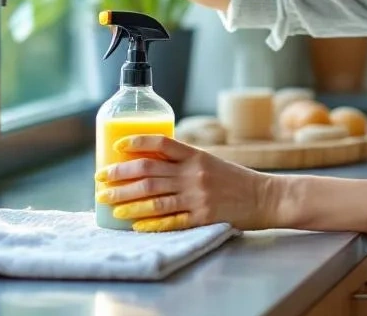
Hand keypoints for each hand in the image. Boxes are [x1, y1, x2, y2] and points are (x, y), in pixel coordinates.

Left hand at [94, 134, 284, 232]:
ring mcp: (198, 196)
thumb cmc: (235, 179)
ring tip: (111, 205)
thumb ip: (184, 162)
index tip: (115, 147)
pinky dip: (151, 222)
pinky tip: (136, 224)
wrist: (265, 197)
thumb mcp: (210, 162)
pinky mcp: (204, 217)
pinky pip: (172, 220)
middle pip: (148, 172)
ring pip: (155, 198)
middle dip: (120, 177)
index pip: (159, 143)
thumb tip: (150, 163)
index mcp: (195, 155)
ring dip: (129, 202)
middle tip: (100, 181)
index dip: (135, 143)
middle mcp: (194, 173)